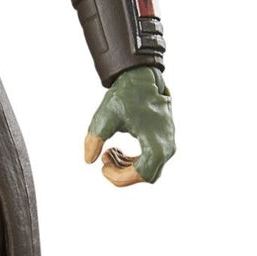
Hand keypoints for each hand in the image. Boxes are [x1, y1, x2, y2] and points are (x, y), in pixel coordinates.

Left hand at [83, 67, 174, 186]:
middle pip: (146, 176)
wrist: (141, 77)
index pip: (141, 174)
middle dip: (123, 173)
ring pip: (148, 170)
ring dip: (125, 167)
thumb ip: (94, 139)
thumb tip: (89, 160)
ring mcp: (167, 143)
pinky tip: (116, 151)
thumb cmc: (125, 95)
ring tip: (107, 152)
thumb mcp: (105, 116)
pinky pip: (150, 160)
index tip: (102, 166)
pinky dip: (132, 161)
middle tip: (104, 158)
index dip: (120, 177)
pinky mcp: (163, 140)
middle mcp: (167, 146)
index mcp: (156, 142)